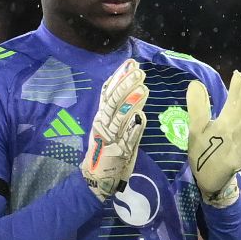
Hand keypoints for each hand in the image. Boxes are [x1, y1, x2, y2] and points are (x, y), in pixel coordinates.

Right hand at [80, 60, 148, 194]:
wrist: (97, 176)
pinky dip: (134, 129)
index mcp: (102, 116)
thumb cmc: (108, 148)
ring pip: (120, 118)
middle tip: (139, 72)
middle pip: (114, 102)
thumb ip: (120, 108)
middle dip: (126, 86)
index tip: (130, 63)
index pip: (108, 93)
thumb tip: (132, 87)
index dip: (119, 78)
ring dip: (131, 103)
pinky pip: (127, 139)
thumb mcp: (110, 125)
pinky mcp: (118, 152)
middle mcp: (103, 124)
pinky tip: (141, 118)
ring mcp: (110, 138)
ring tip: (143, 89)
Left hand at [185, 73, 240, 196]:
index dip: (239, 88)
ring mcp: (239, 144)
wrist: (205, 179)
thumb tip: (195, 83)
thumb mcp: (197, 127)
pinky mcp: (236, 161)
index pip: (236, 100)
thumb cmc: (204, 151)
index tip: (238, 75)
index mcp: (227, 120)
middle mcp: (237, 129)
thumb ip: (198, 107)